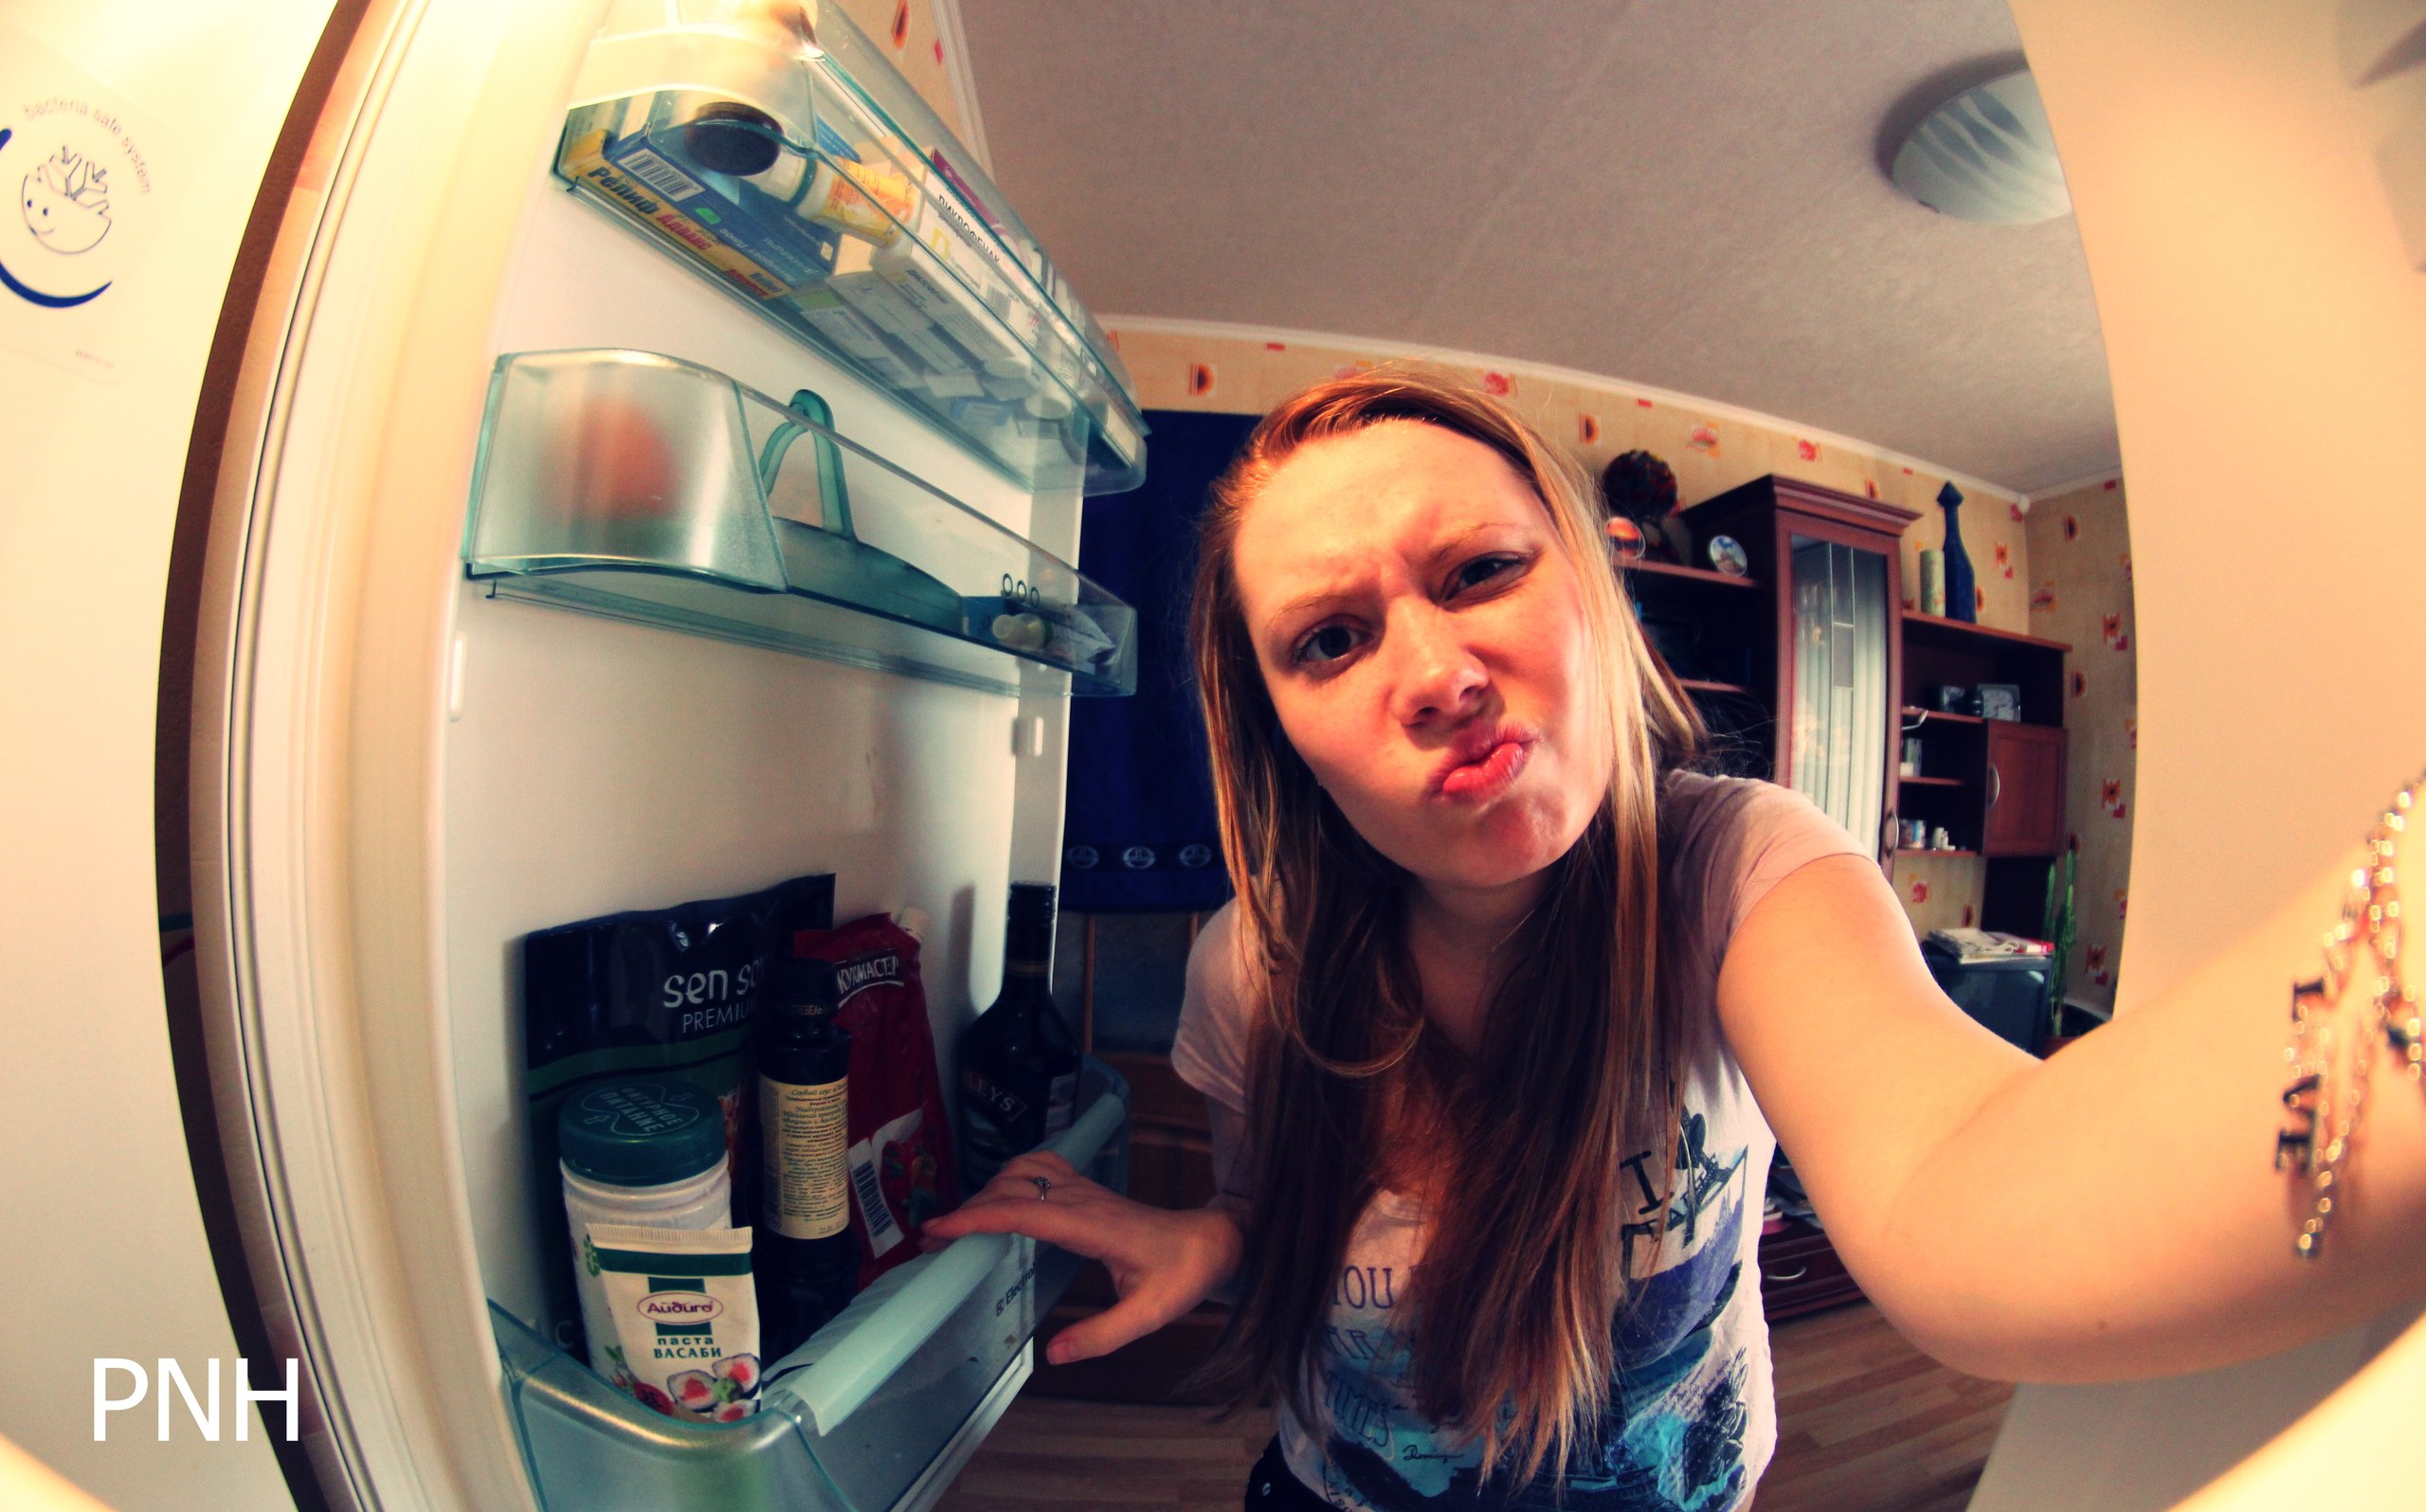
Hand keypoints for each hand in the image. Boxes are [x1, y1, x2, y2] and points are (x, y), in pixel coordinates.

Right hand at [921, 1151, 1243, 1364]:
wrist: (1209, 1243)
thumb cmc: (1181, 1277)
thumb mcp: (1148, 1315)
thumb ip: (1102, 1337)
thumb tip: (1052, 1355)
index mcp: (1092, 1225)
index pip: (1025, 1212)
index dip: (978, 1217)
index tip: (939, 1229)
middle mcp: (1083, 1199)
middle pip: (1013, 1188)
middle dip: (969, 1209)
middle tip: (932, 1243)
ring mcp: (1085, 1189)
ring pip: (1024, 1172)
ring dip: (987, 1191)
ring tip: (958, 1226)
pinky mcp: (1086, 1189)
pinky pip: (1040, 1168)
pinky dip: (1009, 1176)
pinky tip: (997, 1196)